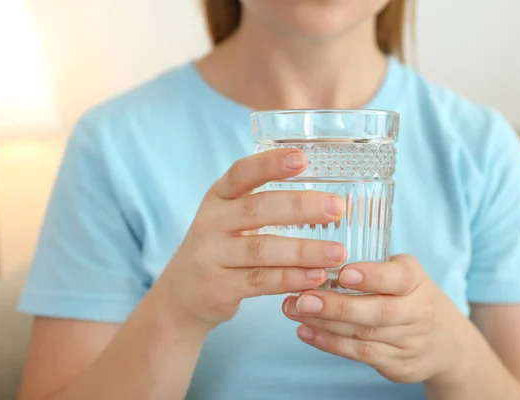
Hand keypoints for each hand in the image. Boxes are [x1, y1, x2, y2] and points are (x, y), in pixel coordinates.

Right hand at [157, 149, 346, 330]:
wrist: (182, 295)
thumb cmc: (220, 248)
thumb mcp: (228, 218)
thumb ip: (262, 205)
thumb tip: (324, 196)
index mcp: (217, 198)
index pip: (241, 173)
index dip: (270, 164)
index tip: (302, 158)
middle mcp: (210, 223)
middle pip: (256, 209)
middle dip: (300, 207)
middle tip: (336, 208)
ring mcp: (211, 257)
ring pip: (261, 250)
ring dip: (303, 250)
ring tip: (338, 252)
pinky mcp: (218, 288)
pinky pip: (260, 281)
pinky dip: (291, 278)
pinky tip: (317, 276)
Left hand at [282, 255, 473, 383]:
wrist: (448, 343)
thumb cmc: (412, 296)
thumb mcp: (404, 272)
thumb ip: (373, 263)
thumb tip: (321, 250)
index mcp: (416, 281)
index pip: (398, 279)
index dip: (372, 276)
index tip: (344, 273)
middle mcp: (417, 312)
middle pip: (377, 312)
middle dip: (337, 306)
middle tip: (303, 298)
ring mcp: (408, 342)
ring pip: (362, 335)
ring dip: (324, 324)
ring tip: (293, 310)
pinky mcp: (397, 365)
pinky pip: (358, 354)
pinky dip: (329, 343)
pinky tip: (305, 331)